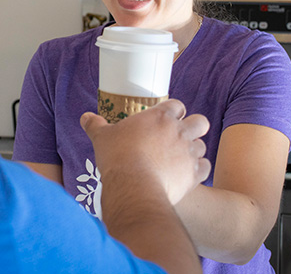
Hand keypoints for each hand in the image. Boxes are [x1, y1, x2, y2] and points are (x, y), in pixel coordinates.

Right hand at [81, 99, 210, 204]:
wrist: (133, 186)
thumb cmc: (117, 157)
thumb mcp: (102, 137)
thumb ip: (95, 125)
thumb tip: (85, 117)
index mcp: (160, 117)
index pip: (177, 105)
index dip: (174, 112)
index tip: (167, 119)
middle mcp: (179, 131)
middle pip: (200, 122)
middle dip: (194, 127)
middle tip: (181, 137)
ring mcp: (189, 152)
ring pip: (203, 146)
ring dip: (194, 151)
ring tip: (180, 158)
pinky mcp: (194, 173)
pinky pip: (205, 167)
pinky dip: (198, 170)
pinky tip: (186, 174)